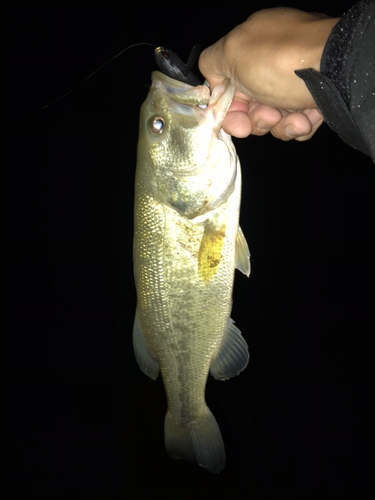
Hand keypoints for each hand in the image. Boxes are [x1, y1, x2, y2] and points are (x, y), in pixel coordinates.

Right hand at [199, 8, 339, 140]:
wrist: (335, 73)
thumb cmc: (281, 61)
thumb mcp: (232, 51)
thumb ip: (211, 63)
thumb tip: (210, 80)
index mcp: (252, 46)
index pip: (228, 84)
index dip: (228, 107)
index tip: (234, 121)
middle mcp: (273, 63)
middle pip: (250, 107)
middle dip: (255, 119)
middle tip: (266, 117)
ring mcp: (295, 82)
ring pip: (273, 119)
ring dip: (278, 125)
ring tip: (290, 116)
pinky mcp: (315, 101)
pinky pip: (295, 124)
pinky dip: (297, 126)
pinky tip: (305, 118)